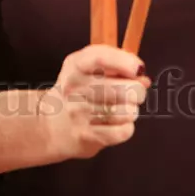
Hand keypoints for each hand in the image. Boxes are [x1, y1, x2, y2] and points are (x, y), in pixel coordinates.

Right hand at [38, 45, 150, 160]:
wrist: (51, 125)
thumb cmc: (78, 91)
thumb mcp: (86, 65)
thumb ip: (115, 61)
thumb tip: (142, 76)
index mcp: (76, 66)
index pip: (100, 58)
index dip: (125, 62)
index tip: (138, 68)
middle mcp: (74, 89)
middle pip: (122, 88)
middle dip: (137, 91)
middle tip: (134, 92)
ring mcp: (79, 114)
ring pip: (126, 112)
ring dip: (132, 110)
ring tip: (124, 109)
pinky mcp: (86, 137)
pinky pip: (122, 132)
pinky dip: (127, 127)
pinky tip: (119, 123)